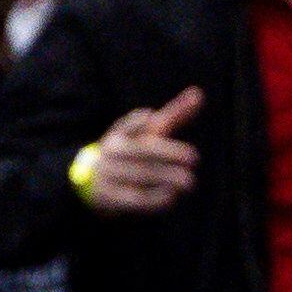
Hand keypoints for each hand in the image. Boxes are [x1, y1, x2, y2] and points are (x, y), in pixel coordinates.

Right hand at [84, 88, 202, 213]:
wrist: (92, 181)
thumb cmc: (132, 150)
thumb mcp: (148, 132)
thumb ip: (174, 114)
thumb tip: (199, 93)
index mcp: (120, 133)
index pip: (127, 125)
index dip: (136, 121)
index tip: (151, 117)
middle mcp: (112, 152)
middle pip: (140, 151)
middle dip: (167, 154)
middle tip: (194, 158)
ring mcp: (109, 175)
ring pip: (139, 175)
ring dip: (165, 177)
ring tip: (189, 181)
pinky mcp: (111, 198)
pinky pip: (133, 198)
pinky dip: (152, 198)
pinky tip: (171, 197)